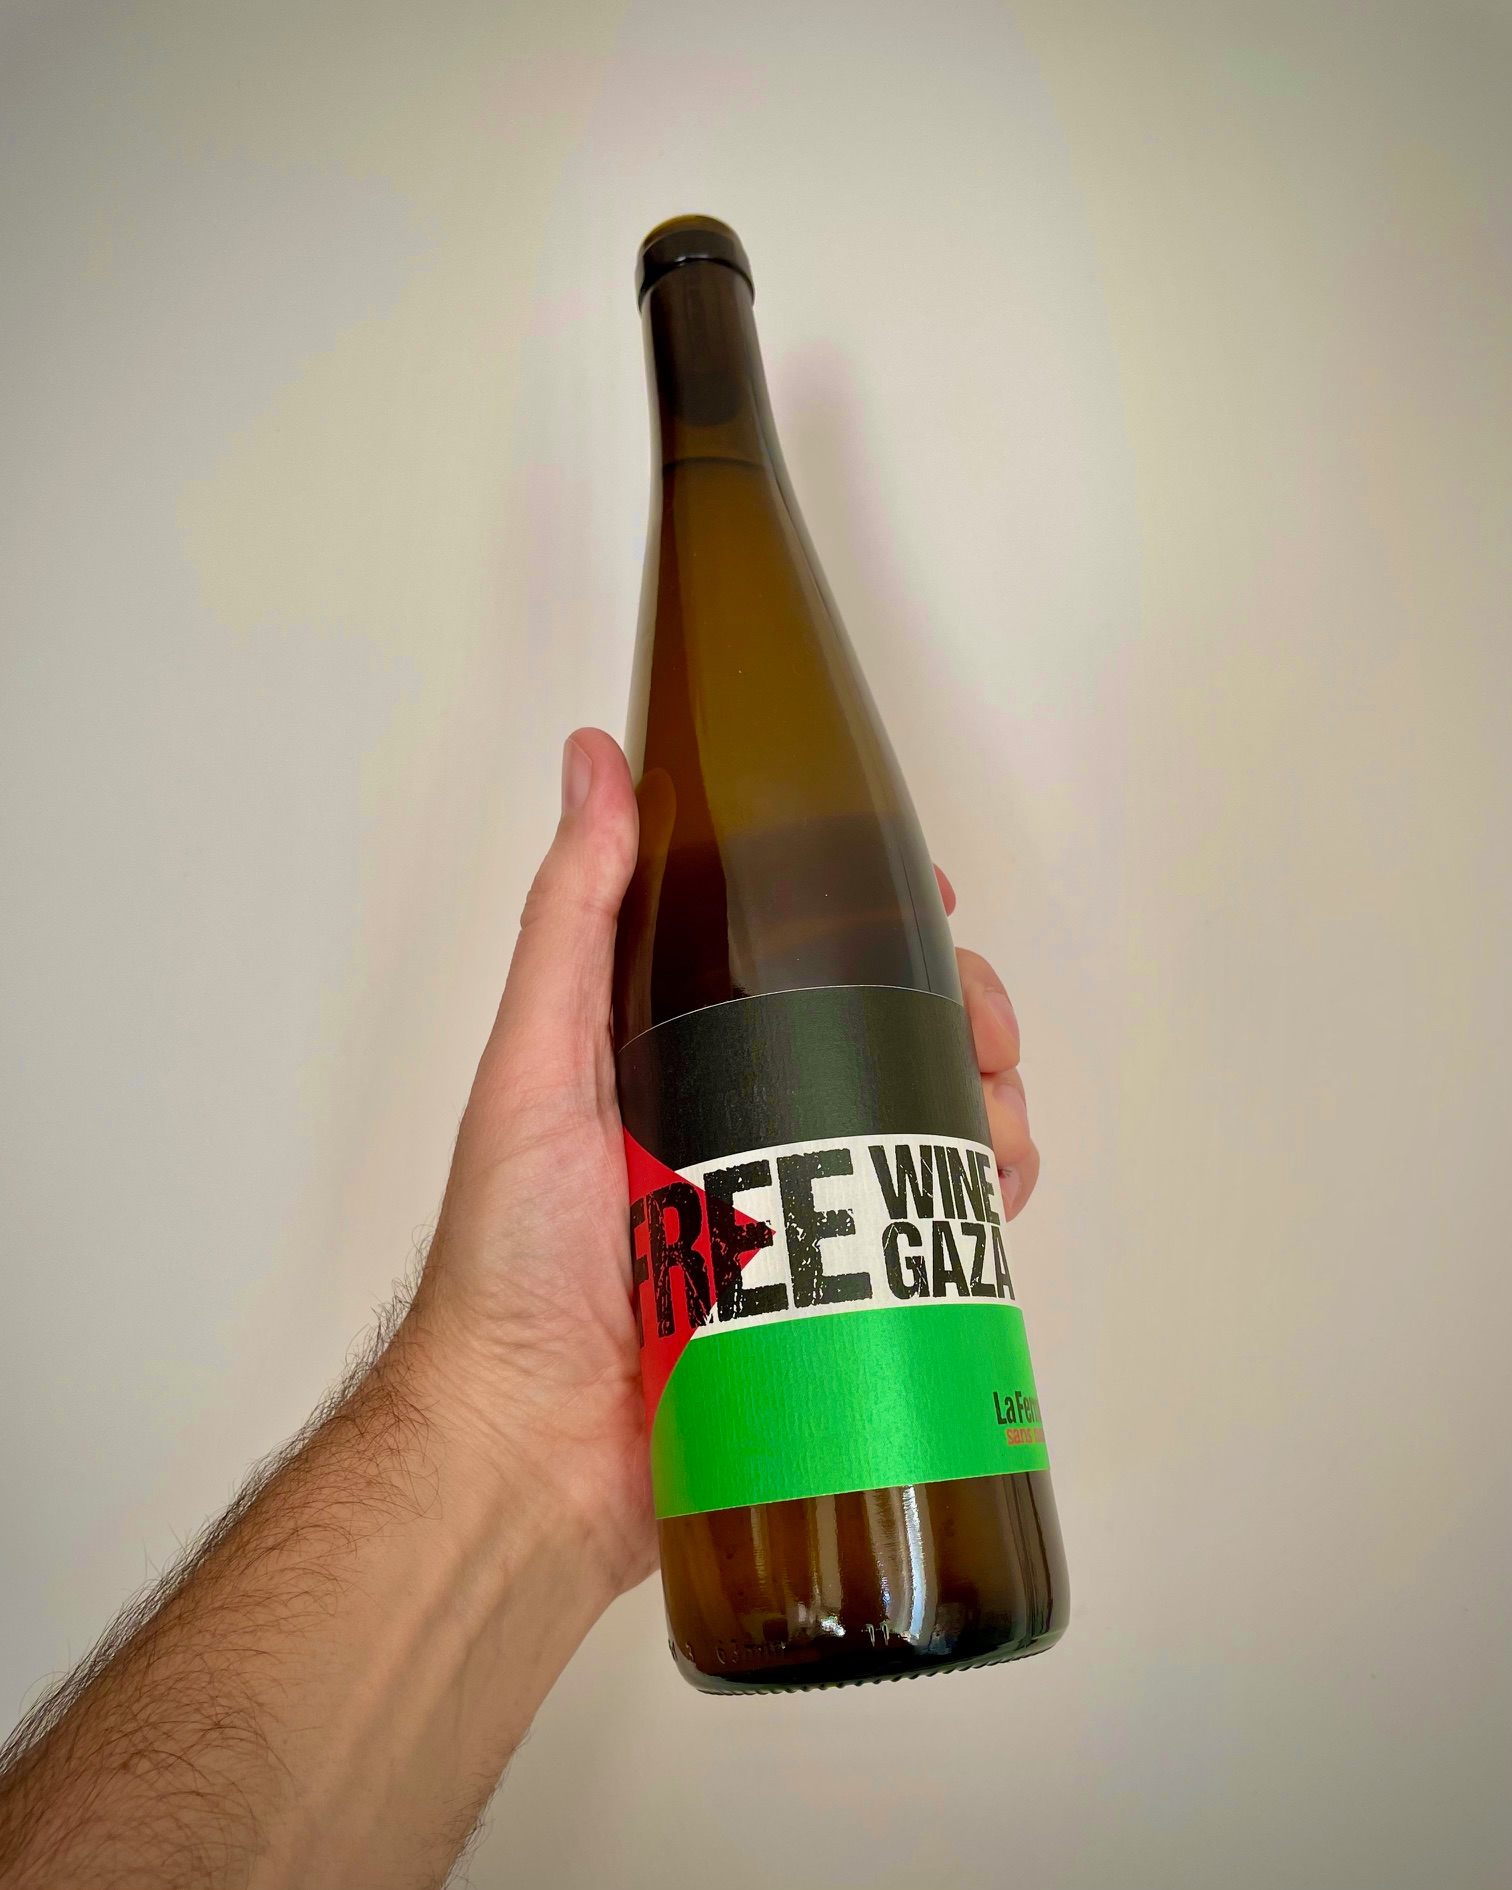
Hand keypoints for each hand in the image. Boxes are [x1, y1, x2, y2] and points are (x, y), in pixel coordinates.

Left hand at [409, 733, 1042, 1603]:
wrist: (527, 1459)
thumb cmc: (512, 1261)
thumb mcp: (537, 1064)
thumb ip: (572, 917)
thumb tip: (596, 760)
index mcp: (677, 1060)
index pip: (796, 960)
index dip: (874, 920)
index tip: (927, 899)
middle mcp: (743, 1130)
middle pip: (880, 1042)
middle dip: (958, 1017)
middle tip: (984, 1034)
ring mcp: (794, 1221)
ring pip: (921, 1134)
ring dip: (984, 1106)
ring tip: (998, 1123)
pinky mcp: (831, 1309)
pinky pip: (929, 1242)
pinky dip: (978, 1208)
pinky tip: (997, 1199)